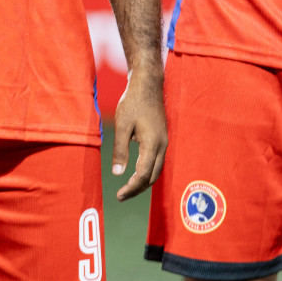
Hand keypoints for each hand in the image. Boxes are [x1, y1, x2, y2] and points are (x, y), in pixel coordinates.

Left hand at [111, 66, 166, 200]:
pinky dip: (147, 171)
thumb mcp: (122, 124)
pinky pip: (157, 161)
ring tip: (128, 187)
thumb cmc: (133, 102)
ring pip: (156, 170)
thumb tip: (117, 173)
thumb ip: (120, 150)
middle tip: (122, 196)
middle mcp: (162, 146)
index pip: (143, 175)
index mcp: (153, 144)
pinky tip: (136, 171)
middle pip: (153, 177)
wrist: (148, 85)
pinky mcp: (162, 138)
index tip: (119, 195)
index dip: (132, 188)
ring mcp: (164, 142)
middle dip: (138, 189)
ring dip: (143, 181)